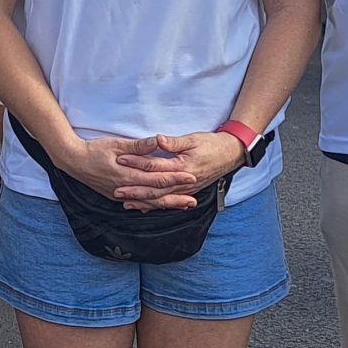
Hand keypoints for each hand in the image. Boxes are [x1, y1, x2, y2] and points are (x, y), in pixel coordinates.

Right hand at [54, 133, 196, 209]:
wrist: (73, 161)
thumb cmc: (93, 150)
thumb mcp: (116, 144)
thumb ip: (138, 146)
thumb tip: (157, 142)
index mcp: (127, 175)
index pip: (157, 178)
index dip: (175, 178)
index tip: (191, 177)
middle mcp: (125, 188)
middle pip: (156, 195)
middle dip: (176, 197)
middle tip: (194, 200)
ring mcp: (120, 195)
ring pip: (148, 203)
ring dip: (167, 205)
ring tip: (183, 206)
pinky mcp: (116, 196)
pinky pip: (138, 204)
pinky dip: (152, 206)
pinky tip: (161, 207)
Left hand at [112, 132, 242, 206]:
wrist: (231, 154)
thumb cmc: (212, 144)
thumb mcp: (193, 139)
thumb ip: (174, 142)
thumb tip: (157, 139)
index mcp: (183, 167)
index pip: (155, 166)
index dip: (137, 162)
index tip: (121, 159)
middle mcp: (184, 182)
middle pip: (155, 188)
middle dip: (135, 190)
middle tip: (117, 190)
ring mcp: (186, 189)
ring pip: (161, 198)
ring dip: (143, 201)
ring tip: (126, 202)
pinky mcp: (188, 191)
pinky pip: (169, 201)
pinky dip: (155, 205)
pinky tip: (144, 207)